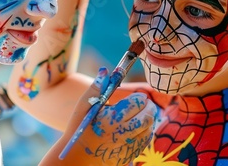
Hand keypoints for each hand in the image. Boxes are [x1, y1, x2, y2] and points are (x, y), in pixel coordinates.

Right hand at [41, 68, 155, 165]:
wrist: (77, 158)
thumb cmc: (79, 128)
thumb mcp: (83, 106)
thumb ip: (96, 88)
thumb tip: (105, 70)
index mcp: (112, 118)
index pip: (138, 102)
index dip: (138, 97)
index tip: (134, 98)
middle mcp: (122, 133)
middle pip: (149, 115)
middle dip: (148, 107)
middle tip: (142, 105)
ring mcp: (127, 146)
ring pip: (150, 128)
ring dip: (148, 120)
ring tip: (139, 116)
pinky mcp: (129, 156)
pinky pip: (145, 142)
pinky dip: (145, 132)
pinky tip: (135, 129)